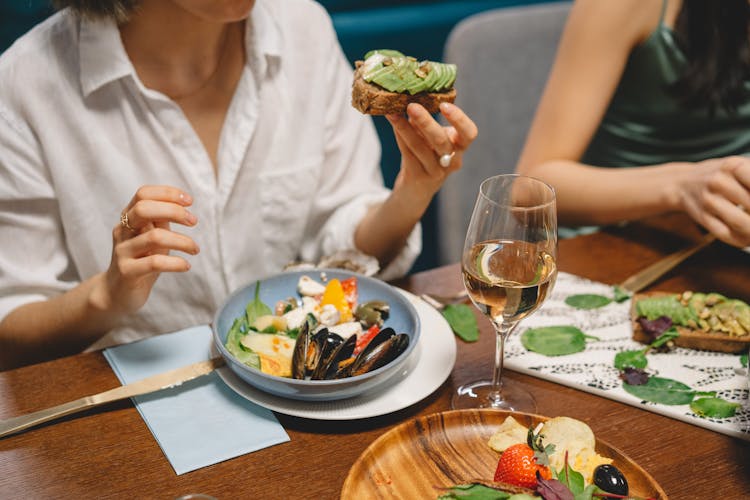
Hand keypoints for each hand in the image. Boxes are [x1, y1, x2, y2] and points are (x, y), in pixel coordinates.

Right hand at [99, 185, 199, 314]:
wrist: (117, 292)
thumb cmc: (141, 260)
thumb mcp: (153, 237)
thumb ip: (162, 221)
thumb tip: (182, 205)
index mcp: (128, 219)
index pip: (143, 194)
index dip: (167, 193)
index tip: (189, 201)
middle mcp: (122, 231)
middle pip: (143, 209)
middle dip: (174, 211)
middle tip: (194, 221)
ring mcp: (122, 251)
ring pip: (154, 237)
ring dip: (182, 241)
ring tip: (195, 249)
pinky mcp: (127, 272)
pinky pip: (154, 263)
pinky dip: (176, 263)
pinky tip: (186, 265)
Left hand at [386, 102, 477, 206]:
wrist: (415, 189)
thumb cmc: (425, 155)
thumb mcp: (430, 137)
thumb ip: (425, 119)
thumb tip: (410, 93)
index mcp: (460, 147)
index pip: (469, 133)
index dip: (459, 120)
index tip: (444, 105)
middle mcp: (451, 161)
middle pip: (442, 142)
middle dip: (426, 122)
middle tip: (412, 106)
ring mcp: (435, 172)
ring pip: (421, 149)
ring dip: (405, 128)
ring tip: (393, 113)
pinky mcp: (418, 178)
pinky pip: (408, 154)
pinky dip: (400, 136)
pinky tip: (392, 122)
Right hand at [681, 156, 749, 246]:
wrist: (682, 183)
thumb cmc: (720, 175)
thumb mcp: (738, 166)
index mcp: (733, 166)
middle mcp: (719, 182)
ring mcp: (709, 201)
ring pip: (742, 223)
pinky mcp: (703, 218)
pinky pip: (727, 235)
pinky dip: (743, 240)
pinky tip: (749, 239)